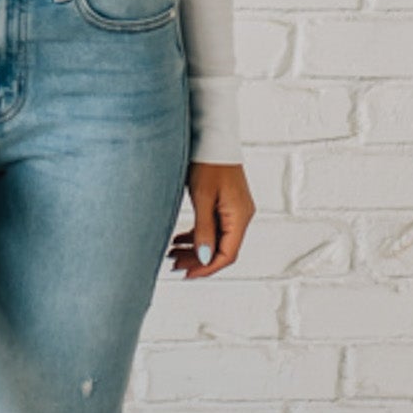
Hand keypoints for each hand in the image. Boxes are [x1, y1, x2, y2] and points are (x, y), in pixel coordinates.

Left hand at [168, 161, 255, 278]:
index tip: (187, 274)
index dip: (207, 268)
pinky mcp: (225, 204)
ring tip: (172, 254)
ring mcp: (234, 210)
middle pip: (221, 249)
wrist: (212, 137)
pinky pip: (212, 228)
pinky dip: (196, 236)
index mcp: (239, 217)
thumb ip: (203, 230)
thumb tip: (204, 258)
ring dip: (195, 249)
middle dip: (197, 260)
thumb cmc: (209, 162)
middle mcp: (241, 216)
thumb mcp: (203, 198)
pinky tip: (178, 239)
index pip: (227, 254)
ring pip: (215, 240)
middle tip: (173, 265)